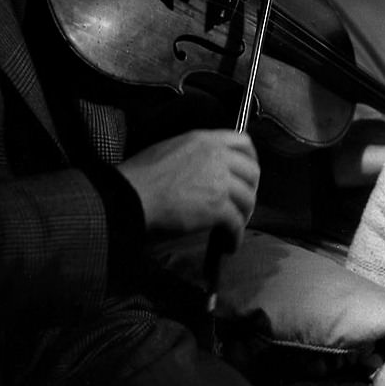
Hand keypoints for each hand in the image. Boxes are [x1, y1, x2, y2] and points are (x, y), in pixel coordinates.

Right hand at [117, 129, 259, 247]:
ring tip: (234, 228)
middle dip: (250, 189)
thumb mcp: (170, 148)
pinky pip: (237, 223)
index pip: (243, 142)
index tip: (248, 173)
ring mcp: (220, 182)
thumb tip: (203, 167)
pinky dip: (235, 237)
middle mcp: (217, 157)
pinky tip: (229, 245)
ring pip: (248, 199)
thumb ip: (195, 153)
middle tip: (242, 203)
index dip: (251, 159)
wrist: (132, 196)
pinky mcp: (218, 207)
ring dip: (244, 215)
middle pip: (252, 172)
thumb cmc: (140, 175)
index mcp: (205, 140)